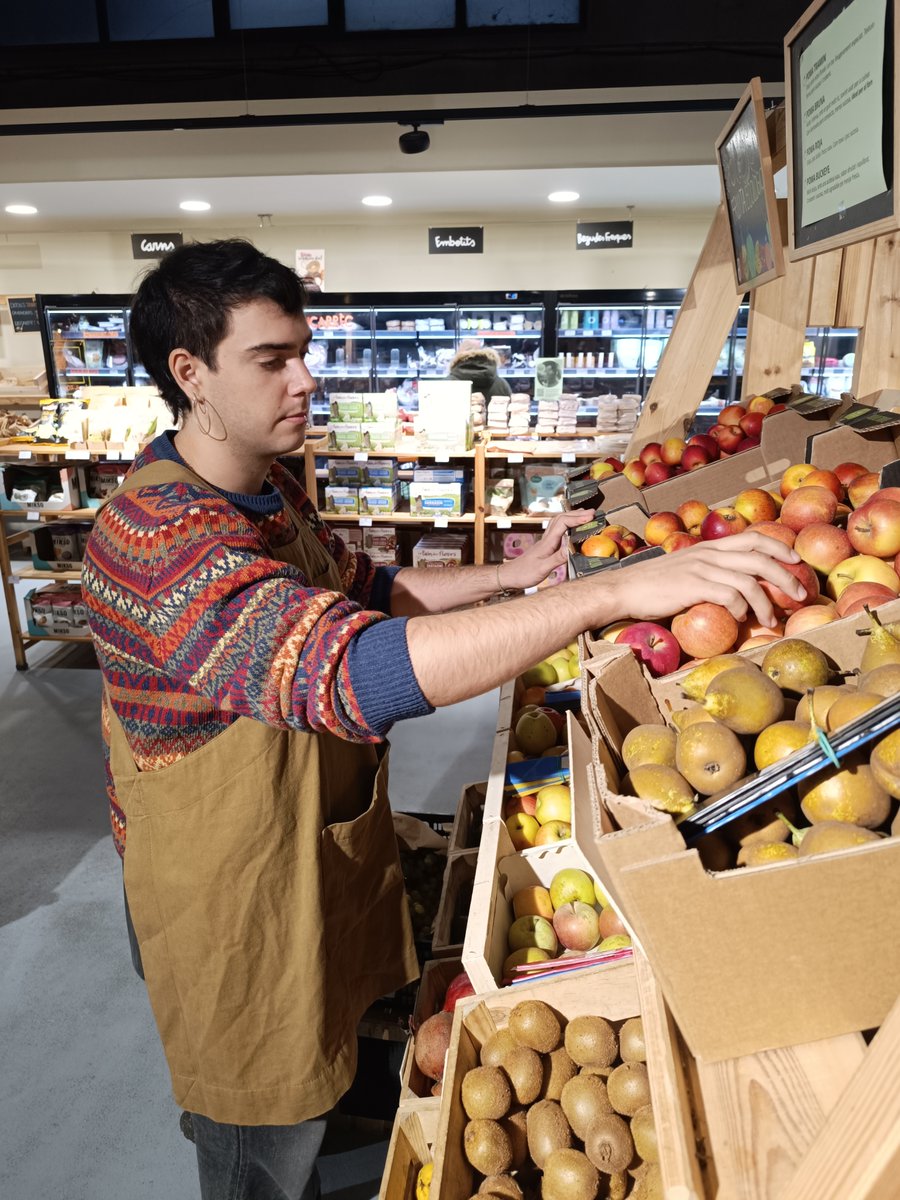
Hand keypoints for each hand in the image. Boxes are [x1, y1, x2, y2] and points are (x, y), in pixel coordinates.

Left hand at [500, 508, 594, 590]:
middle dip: (577, 514)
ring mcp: (545, 542)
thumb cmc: (523, 573)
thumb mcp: (542, 568)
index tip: (591, 517)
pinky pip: (557, 530)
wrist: (509, 576)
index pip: (563, 523)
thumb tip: (573, 548)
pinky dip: (567, 525)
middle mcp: (546, 539)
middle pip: (561, 519)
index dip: (577, 518)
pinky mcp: (545, 547)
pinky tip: (571, 530)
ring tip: (584, 515)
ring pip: (558, 523)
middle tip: (592, 513)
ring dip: (572, 517)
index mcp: (547, 542)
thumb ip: (557, 558)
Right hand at [603, 531, 804, 627]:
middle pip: (759, 558)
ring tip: (772, 620)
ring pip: (749, 580)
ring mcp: (701, 568)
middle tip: (800, 594)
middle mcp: (708, 553)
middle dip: (785, 576)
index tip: (795, 560)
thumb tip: (729, 586)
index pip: (752, 538)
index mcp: (708, 547)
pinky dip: (741, 609)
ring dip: (767, 603)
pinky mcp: (693, 586)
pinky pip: (730, 596)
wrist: (623, 589)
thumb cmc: (652, 585)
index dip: (778, 547)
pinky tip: (739, 620)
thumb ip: (707, 571)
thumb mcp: (683, 569)